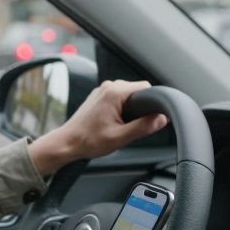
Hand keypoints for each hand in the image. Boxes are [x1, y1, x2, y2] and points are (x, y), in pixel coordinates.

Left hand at [28, 80, 167, 175]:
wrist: (68, 143)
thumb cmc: (88, 140)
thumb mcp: (120, 137)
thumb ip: (143, 127)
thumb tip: (162, 119)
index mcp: (115, 92)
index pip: (146, 87)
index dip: (153, 102)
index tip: (152, 116)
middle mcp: (108, 87)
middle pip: (138, 91)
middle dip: (140, 107)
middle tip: (131, 126)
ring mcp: (102, 90)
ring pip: (128, 95)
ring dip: (130, 109)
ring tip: (120, 126)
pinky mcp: (99, 96)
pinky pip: (118, 98)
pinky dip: (121, 109)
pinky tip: (113, 123)